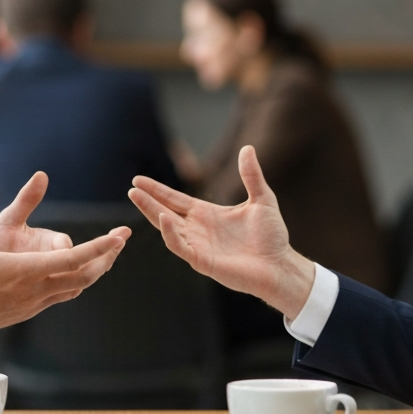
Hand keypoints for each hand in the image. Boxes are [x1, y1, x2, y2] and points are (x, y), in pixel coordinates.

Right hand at [0, 179, 129, 347]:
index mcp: (24, 271)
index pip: (72, 259)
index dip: (99, 247)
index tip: (119, 236)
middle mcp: (34, 291)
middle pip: (84, 277)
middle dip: (107, 258)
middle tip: (122, 240)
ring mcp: (32, 305)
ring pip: (75, 289)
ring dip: (93, 271)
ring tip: (107, 254)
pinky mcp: (27, 312)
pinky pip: (61, 295)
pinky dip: (75, 281)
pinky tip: (76, 270)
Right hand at [128, 145, 315, 319]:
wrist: (281, 265)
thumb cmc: (272, 237)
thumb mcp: (262, 198)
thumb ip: (251, 175)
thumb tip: (247, 148)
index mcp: (206, 214)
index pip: (175, 199)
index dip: (157, 190)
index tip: (138, 180)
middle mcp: (197, 229)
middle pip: (165, 211)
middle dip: (147, 200)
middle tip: (131, 187)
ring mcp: (198, 245)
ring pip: (167, 227)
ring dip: (152, 212)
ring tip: (137, 197)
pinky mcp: (202, 260)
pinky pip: (180, 246)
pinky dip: (170, 232)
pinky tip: (164, 217)